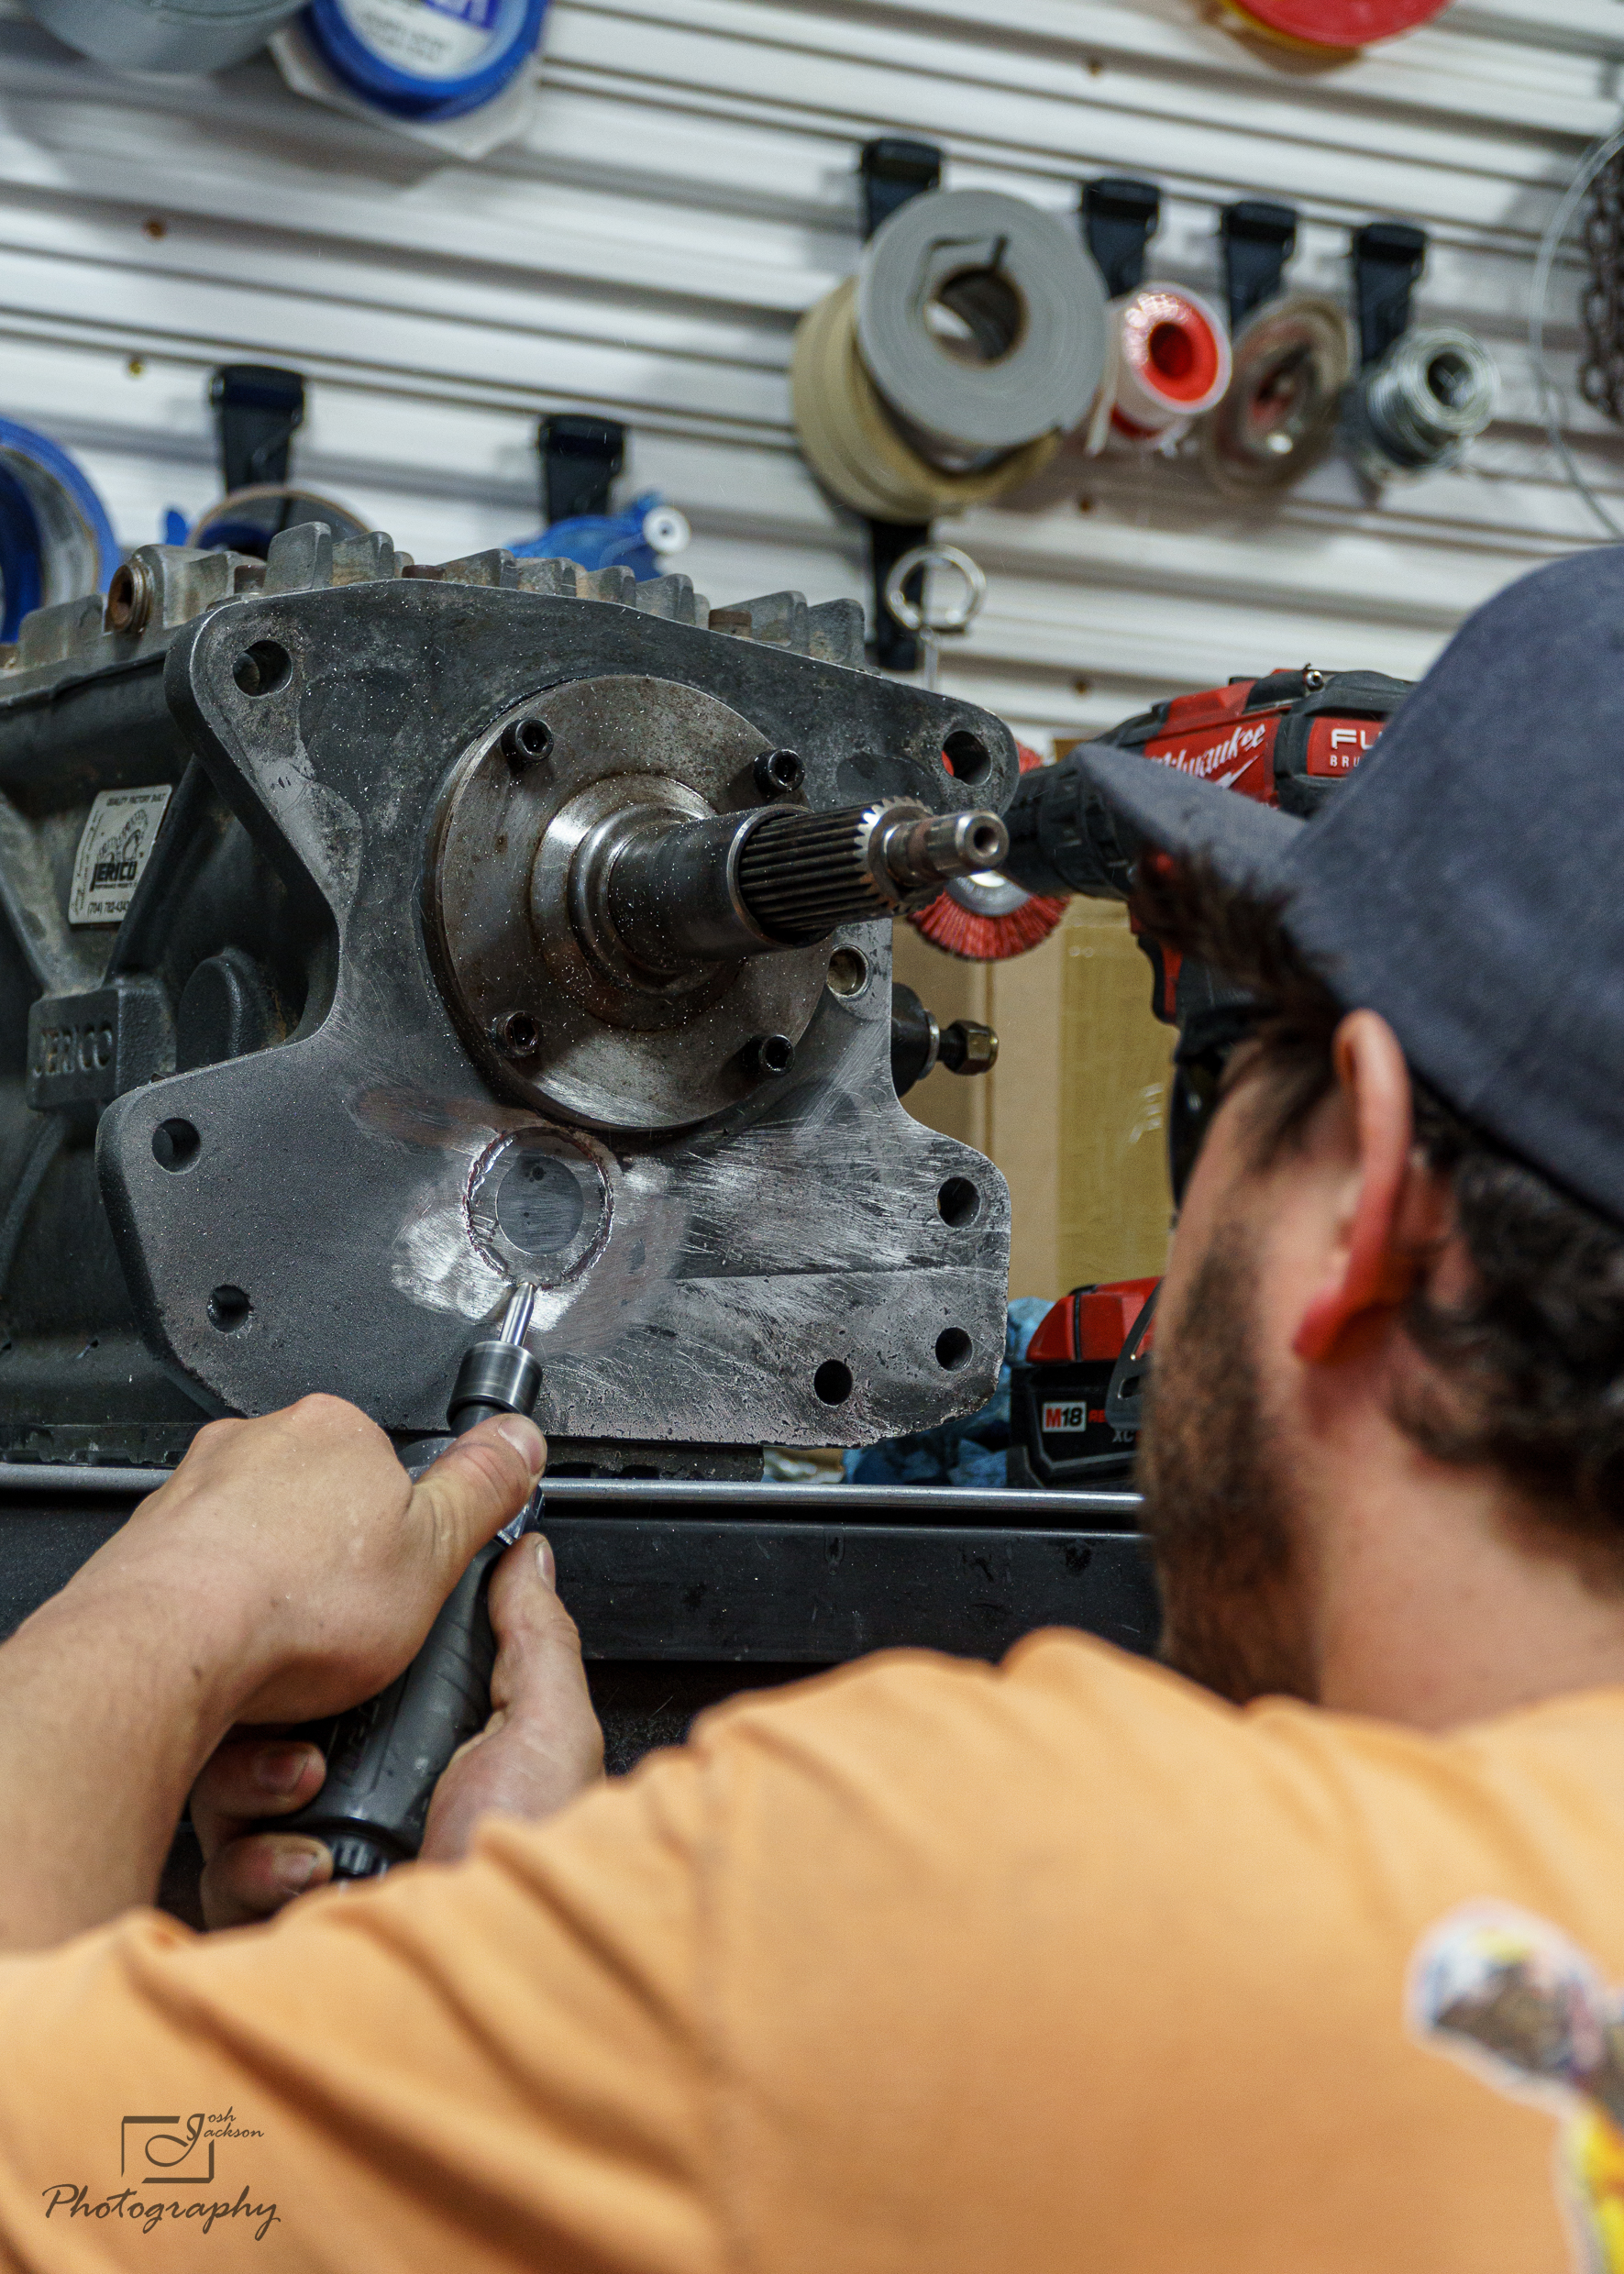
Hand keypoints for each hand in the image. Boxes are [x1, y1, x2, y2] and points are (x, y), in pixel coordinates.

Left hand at [0, 1393, 546, 1948]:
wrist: (163, 1655)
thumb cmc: (289, 1607)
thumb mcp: (433, 1554)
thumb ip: (482, 1490)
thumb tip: (520, 1440)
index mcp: (334, 1430)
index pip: (390, 1465)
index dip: (406, 1532)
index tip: (405, 1576)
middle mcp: (256, 1444)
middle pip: (321, 1505)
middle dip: (337, 1564)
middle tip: (351, 1625)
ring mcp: (193, 1493)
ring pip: (259, 1545)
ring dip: (279, 1597)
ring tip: (294, 1655)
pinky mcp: (146, 1548)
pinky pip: (204, 1584)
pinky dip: (225, 1621)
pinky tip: (242, 1661)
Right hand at [193, 1533, 602, 1928]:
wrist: (496, 1978)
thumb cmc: (533, 1862)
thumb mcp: (550, 1728)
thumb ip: (534, 1636)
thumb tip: (526, 1555)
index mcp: (424, 1752)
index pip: (343, 1682)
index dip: (325, 1662)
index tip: (325, 1646)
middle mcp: (362, 1803)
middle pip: (270, 1729)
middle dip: (272, 1724)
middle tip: (314, 1743)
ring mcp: (316, 1860)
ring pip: (229, 1794)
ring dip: (255, 1784)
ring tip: (308, 1789)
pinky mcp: (278, 1917)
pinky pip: (221, 1873)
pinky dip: (253, 1860)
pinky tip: (304, 1863)